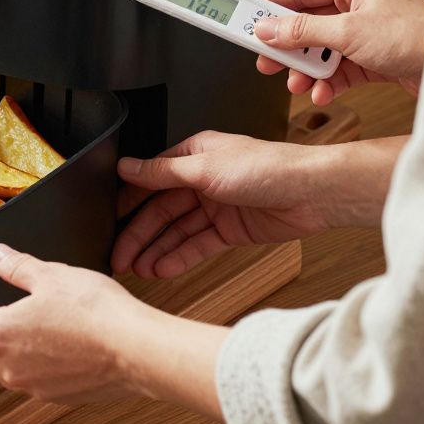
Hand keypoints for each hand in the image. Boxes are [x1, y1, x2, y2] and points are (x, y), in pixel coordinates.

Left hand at [0, 244, 149, 403]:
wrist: (136, 350)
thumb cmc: (95, 314)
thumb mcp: (51, 276)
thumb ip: (17, 266)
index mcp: (0, 335)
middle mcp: (12, 367)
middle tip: (2, 318)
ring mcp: (35, 387)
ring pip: (10, 373)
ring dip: (13, 355)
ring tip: (36, 332)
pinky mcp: (59, 398)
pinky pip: (38, 383)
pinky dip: (41, 368)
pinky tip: (62, 349)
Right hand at [114, 131, 403, 278]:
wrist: (314, 193)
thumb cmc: (269, 167)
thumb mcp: (205, 167)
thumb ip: (162, 172)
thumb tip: (126, 167)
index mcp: (193, 154)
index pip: (150, 180)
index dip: (128, 202)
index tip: (109, 221)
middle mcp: (201, 179)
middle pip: (160, 210)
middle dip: (138, 234)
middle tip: (119, 255)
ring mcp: (215, 206)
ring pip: (176, 231)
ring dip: (156, 249)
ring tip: (137, 268)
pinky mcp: (230, 230)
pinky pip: (197, 245)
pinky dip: (179, 257)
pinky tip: (162, 268)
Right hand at [254, 0, 423, 104]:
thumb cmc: (416, 37)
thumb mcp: (347, 32)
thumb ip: (301, 31)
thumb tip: (267, 28)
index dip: (272, 7)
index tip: (247, 21)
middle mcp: (360, 6)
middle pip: (307, 25)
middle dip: (288, 48)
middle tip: (266, 60)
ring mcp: (366, 33)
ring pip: (320, 51)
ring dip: (307, 71)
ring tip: (297, 84)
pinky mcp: (371, 59)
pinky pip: (337, 70)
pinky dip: (326, 83)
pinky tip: (321, 93)